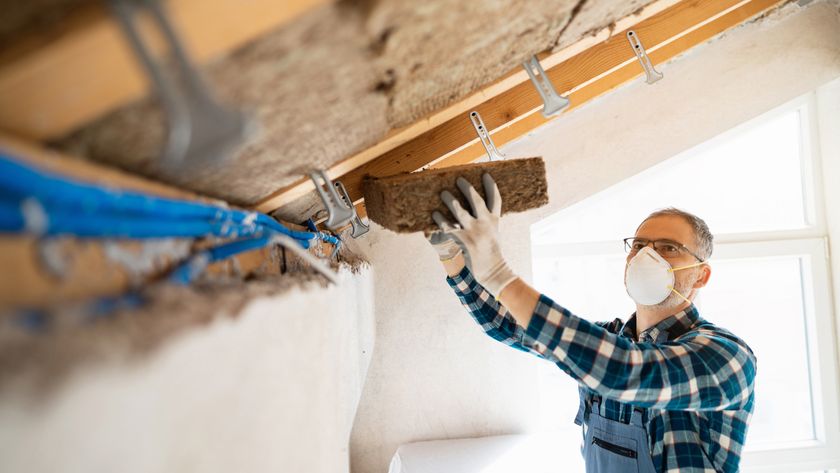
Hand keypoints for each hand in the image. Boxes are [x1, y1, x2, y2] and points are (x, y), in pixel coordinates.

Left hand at [432, 173, 516, 296]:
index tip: (485, 174)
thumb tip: (471, 209)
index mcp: (494, 221)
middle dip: (467, 188)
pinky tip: (434, 215)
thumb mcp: (493, 233)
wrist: (493, 271)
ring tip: (442, 193)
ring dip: (450, 202)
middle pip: (477, 201)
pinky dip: (440, 221)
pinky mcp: (464, 241)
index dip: (490, 186)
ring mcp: (475, 232)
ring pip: (460, 212)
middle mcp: (486, 224)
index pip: (495, 199)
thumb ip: (486, 221)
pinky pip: (449, 228)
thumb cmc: (491, 253)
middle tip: (458, 179)